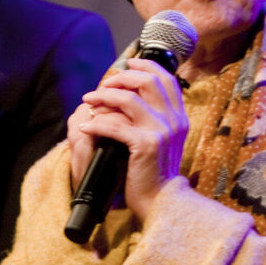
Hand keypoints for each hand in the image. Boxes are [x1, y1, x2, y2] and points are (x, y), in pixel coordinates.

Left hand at [68, 59, 187, 222]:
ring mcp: (162, 131)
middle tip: (103, 84)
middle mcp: (174, 120)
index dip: (146, 65)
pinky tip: (86, 126)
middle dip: (121, 78)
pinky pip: (115, 125)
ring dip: (103, 97)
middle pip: (147, 81)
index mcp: (179, 116)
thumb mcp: (164, 140)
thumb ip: (157, 118)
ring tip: (88, 101)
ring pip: (128, 99)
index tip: (128, 63)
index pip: (166, 78)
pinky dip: (97, 123)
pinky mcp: (146, 145)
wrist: (163, 201)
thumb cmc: (157, 172)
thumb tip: (133, 95)